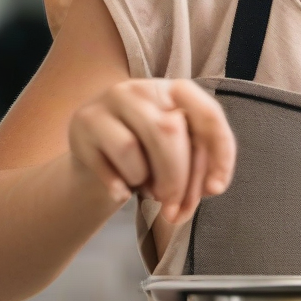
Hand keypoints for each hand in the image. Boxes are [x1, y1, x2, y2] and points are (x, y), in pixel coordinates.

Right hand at [69, 79, 236, 224]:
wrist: (96, 157)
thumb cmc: (147, 155)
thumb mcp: (177, 154)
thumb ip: (198, 166)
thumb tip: (212, 186)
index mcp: (173, 90)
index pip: (207, 112)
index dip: (219, 152)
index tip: (217, 188)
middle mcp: (140, 89)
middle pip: (168, 131)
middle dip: (178, 178)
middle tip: (175, 210)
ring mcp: (106, 104)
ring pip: (131, 148)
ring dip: (144, 181)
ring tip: (145, 188)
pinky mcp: (82, 124)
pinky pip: (103, 165)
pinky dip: (119, 188)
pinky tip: (122, 193)